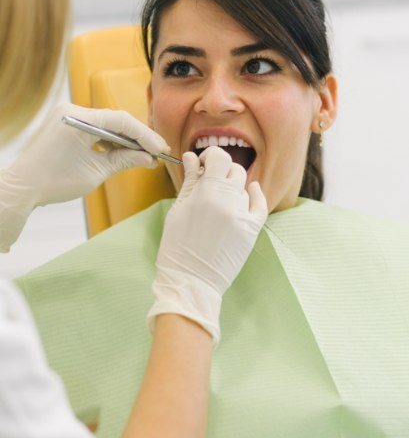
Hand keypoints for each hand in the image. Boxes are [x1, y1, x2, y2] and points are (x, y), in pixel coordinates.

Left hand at [0, 102, 168, 251]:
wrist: (21, 187)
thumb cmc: (54, 181)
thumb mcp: (95, 172)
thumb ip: (124, 160)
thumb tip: (149, 158)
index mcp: (77, 118)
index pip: (120, 121)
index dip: (145, 135)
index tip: (161, 149)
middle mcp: (71, 110)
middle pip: (114, 119)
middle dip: (137, 138)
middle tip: (157, 153)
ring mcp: (66, 115)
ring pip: (105, 124)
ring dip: (124, 139)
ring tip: (144, 156)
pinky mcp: (65, 123)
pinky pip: (93, 128)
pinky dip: (108, 140)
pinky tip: (123, 153)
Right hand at [147, 147, 267, 344]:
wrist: (190, 280)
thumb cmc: (177, 246)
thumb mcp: (178, 210)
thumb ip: (189, 181)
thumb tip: (191, 158)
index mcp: (207, 192)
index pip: (218, 157)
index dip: (210, 156)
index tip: (202, 164)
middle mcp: (228, 200)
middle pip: (233, 169)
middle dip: (220, 171)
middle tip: (208, 180)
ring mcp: (242, 215)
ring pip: (243, 187)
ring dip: (231, 187)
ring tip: (218, 199)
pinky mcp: (252, 230)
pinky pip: (260, 204)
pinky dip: (256, 194)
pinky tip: (251, 189)